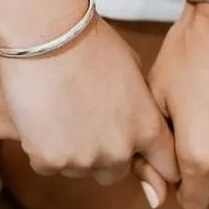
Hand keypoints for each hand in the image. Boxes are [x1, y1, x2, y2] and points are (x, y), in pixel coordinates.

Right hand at [0, 14, 178, 198]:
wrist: (46, 36)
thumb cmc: (92, 44)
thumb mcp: (134, 74)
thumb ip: (143, 109)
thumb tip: (145, 137)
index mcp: (148, 128)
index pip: (166, 168)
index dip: (156, 165)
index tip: (145, 160)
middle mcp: (120, 151)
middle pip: (117, 172)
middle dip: (106, 154)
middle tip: (88, 120)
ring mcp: (83, 159)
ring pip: (81, 170)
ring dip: (74, 151)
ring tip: (63, 111)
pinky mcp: (49, 160)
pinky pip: (49, 165)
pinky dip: (44, 148)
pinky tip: (42, 116)